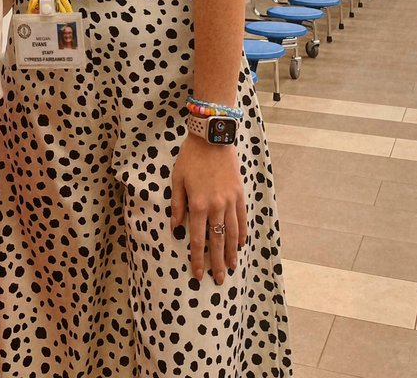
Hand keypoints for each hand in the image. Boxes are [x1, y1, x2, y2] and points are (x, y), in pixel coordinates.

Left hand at [170, 135, 246, 283]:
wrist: (212, 137)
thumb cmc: (191, 157)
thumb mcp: (177, 179)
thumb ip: (177, 205)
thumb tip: (175, 228)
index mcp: (198, 205)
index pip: (198, 239)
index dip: (198, 259)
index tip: (198, 275)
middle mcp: (216, 206)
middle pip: (217, 241)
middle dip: (217, 263)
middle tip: (219, 280)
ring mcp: (230, 201)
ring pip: (232, 233)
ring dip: (231, 252)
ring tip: (230, 267)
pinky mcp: (239, 194)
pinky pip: (242, 218)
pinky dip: (242, 233)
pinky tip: (240, 245)